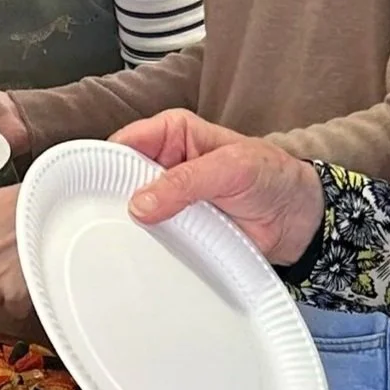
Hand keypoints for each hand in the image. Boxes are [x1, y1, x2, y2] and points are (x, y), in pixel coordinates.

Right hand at [111, 112, 325, 263]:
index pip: (126, 142)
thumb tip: (141, 203)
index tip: (92, 186)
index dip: (107, 162)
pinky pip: (152, 238)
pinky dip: (147, 246)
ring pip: (132, 211)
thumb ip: (186, 181)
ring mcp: (169, 200)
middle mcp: (165, 164)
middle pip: (121, 179)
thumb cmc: (272, 178)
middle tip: (100, 219)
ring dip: (128, 226)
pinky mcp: (177, 230)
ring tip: (116, 241)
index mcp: (174, 133)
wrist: (297, 219)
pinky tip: (138, 255)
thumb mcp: (231, 169)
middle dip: (112, 197)